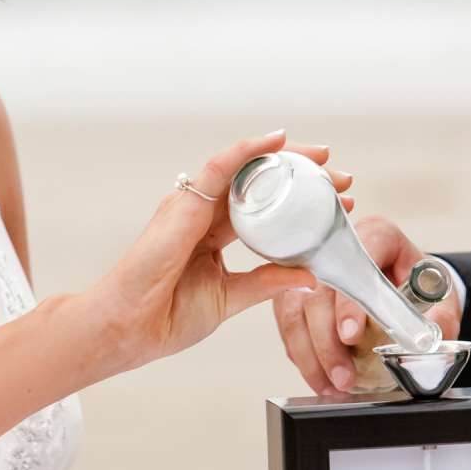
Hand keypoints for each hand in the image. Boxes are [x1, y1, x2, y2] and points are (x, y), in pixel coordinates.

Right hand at [89, 132, 351, 373]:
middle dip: (302, 176)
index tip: (337, 202)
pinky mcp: (184, 203)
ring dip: (286, 158)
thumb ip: (266, 283)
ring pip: (245, 168)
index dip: (300, 202)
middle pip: (259, 183)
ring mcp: (193, 206)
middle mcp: (204, 215)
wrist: (129, 329)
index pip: (264, 208)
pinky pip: (221, 166)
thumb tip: (310, 277)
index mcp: (212, 237)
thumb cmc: (164, 317)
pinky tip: (277, 140)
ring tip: (324, 159)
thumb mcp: (229, 298)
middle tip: (341, 178)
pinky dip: (249, 149)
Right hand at [273, 213, 461, 393]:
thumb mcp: (441, 296)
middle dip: (328, 342)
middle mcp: (339, 249)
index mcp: (378, 237)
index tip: (351, 335)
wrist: (410, 284)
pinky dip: (302, 356)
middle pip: (318, 293)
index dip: (349, 302)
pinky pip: (288, 325)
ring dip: (311, 355)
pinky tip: (320, 378)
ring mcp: (311, 269)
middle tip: (344, 377)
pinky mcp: (296, 292)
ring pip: (295, 311)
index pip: (355, 265)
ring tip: (332, 385)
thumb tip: (430, 341)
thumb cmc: (421, 285)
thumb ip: (441, 317)